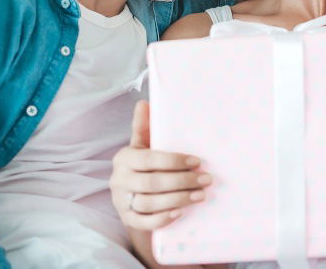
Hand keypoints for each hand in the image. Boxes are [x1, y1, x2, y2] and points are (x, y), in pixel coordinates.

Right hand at [109, 99, 213, 230]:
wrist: (130, 195)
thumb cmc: (142, 165)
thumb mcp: (142, 146)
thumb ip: (145, 127)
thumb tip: (145, 103)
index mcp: (124, 158)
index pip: (149, 159)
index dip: (174, 161)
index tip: (197, 161)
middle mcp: (119, 180)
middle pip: (152, 183)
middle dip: (182, 181)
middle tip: (206, 179)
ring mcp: (122, 202)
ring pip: (150, 203)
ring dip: (178, 199)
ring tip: (201, 195)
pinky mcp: (128, 220)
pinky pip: (145, 222)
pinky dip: (163, 218)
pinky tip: (182, 211)